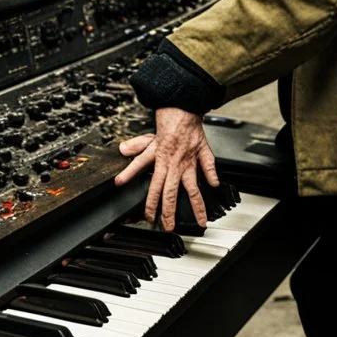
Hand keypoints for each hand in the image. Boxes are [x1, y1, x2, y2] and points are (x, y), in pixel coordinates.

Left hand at [114, 107, 219, 229]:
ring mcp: (189, 161)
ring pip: (193, 187)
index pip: (153, 187)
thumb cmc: (166, 127)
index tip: (148, 217)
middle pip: (171, 193)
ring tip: (200, 221)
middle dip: (170, 212)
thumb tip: (121, 151)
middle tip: (169, 226)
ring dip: (197, 205)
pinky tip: (215, 186)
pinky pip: (209, 166)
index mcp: (160, 162)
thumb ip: (134, 149)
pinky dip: (212, 175)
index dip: (150, 203)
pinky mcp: (202, 154)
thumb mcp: (146, 140)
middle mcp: (175, 165)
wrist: (181, 110)